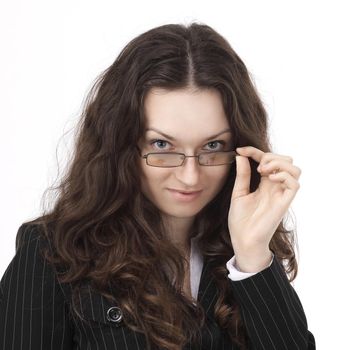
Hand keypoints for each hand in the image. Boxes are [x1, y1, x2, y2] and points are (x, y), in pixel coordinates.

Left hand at [228, 146, 300, 270]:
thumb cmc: (241, 220)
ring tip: (263, 170)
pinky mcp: (284, 203)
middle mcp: (275, 187)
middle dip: (271, 156)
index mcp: (264, 184)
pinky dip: (284, 175)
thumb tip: (240, 156)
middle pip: (286, 161)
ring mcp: (281, 194)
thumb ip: (242, 175)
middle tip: (257, 166)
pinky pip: (294, 184)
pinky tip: (269, 179)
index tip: (240, 150)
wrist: (243, 240)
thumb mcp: (238, 193)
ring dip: (279, 164)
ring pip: (295, 169)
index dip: (254, 151)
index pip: (266, 160)